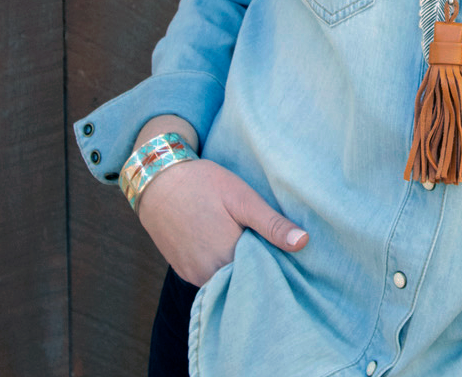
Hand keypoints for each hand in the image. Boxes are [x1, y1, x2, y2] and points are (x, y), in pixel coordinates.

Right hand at [136, 157, 307, 286]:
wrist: (157, 181)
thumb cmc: (203, 184)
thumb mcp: (242, 198)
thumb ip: (272, 224)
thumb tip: (304, 243)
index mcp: (228, 256)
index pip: (263, 274)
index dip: (276, 262)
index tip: (286, 249)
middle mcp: (208, 274)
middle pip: (244, 279)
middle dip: (259, 266)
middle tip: (270, 243)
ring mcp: (193, 275)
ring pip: (226, 280)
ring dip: (239, 266)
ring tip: (250, 242)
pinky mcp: (183, 271)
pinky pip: (210, 277)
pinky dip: (222, 266)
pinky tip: (228, 246)